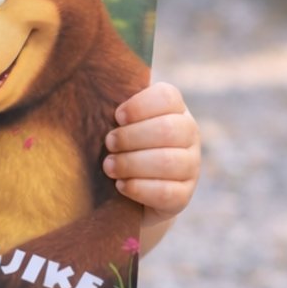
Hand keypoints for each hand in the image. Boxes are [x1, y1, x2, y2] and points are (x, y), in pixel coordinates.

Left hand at [104, 82, 199, 233]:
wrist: (133, 194)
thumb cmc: (123, 148)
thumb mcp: (123, 125)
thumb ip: (117, 111)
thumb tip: (95, 91)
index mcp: (176, 109)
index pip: (167, 96)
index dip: (140, 105)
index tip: (117, 117)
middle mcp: (189, 134)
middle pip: (168, 129)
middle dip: (131, 137)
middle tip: (108, 143)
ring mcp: (191, 166)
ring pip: (167, 161)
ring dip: (131, 163)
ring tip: (109, 166)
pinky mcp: (183, 196)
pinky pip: (165, 192)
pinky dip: (138, 188)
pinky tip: (121, 186)